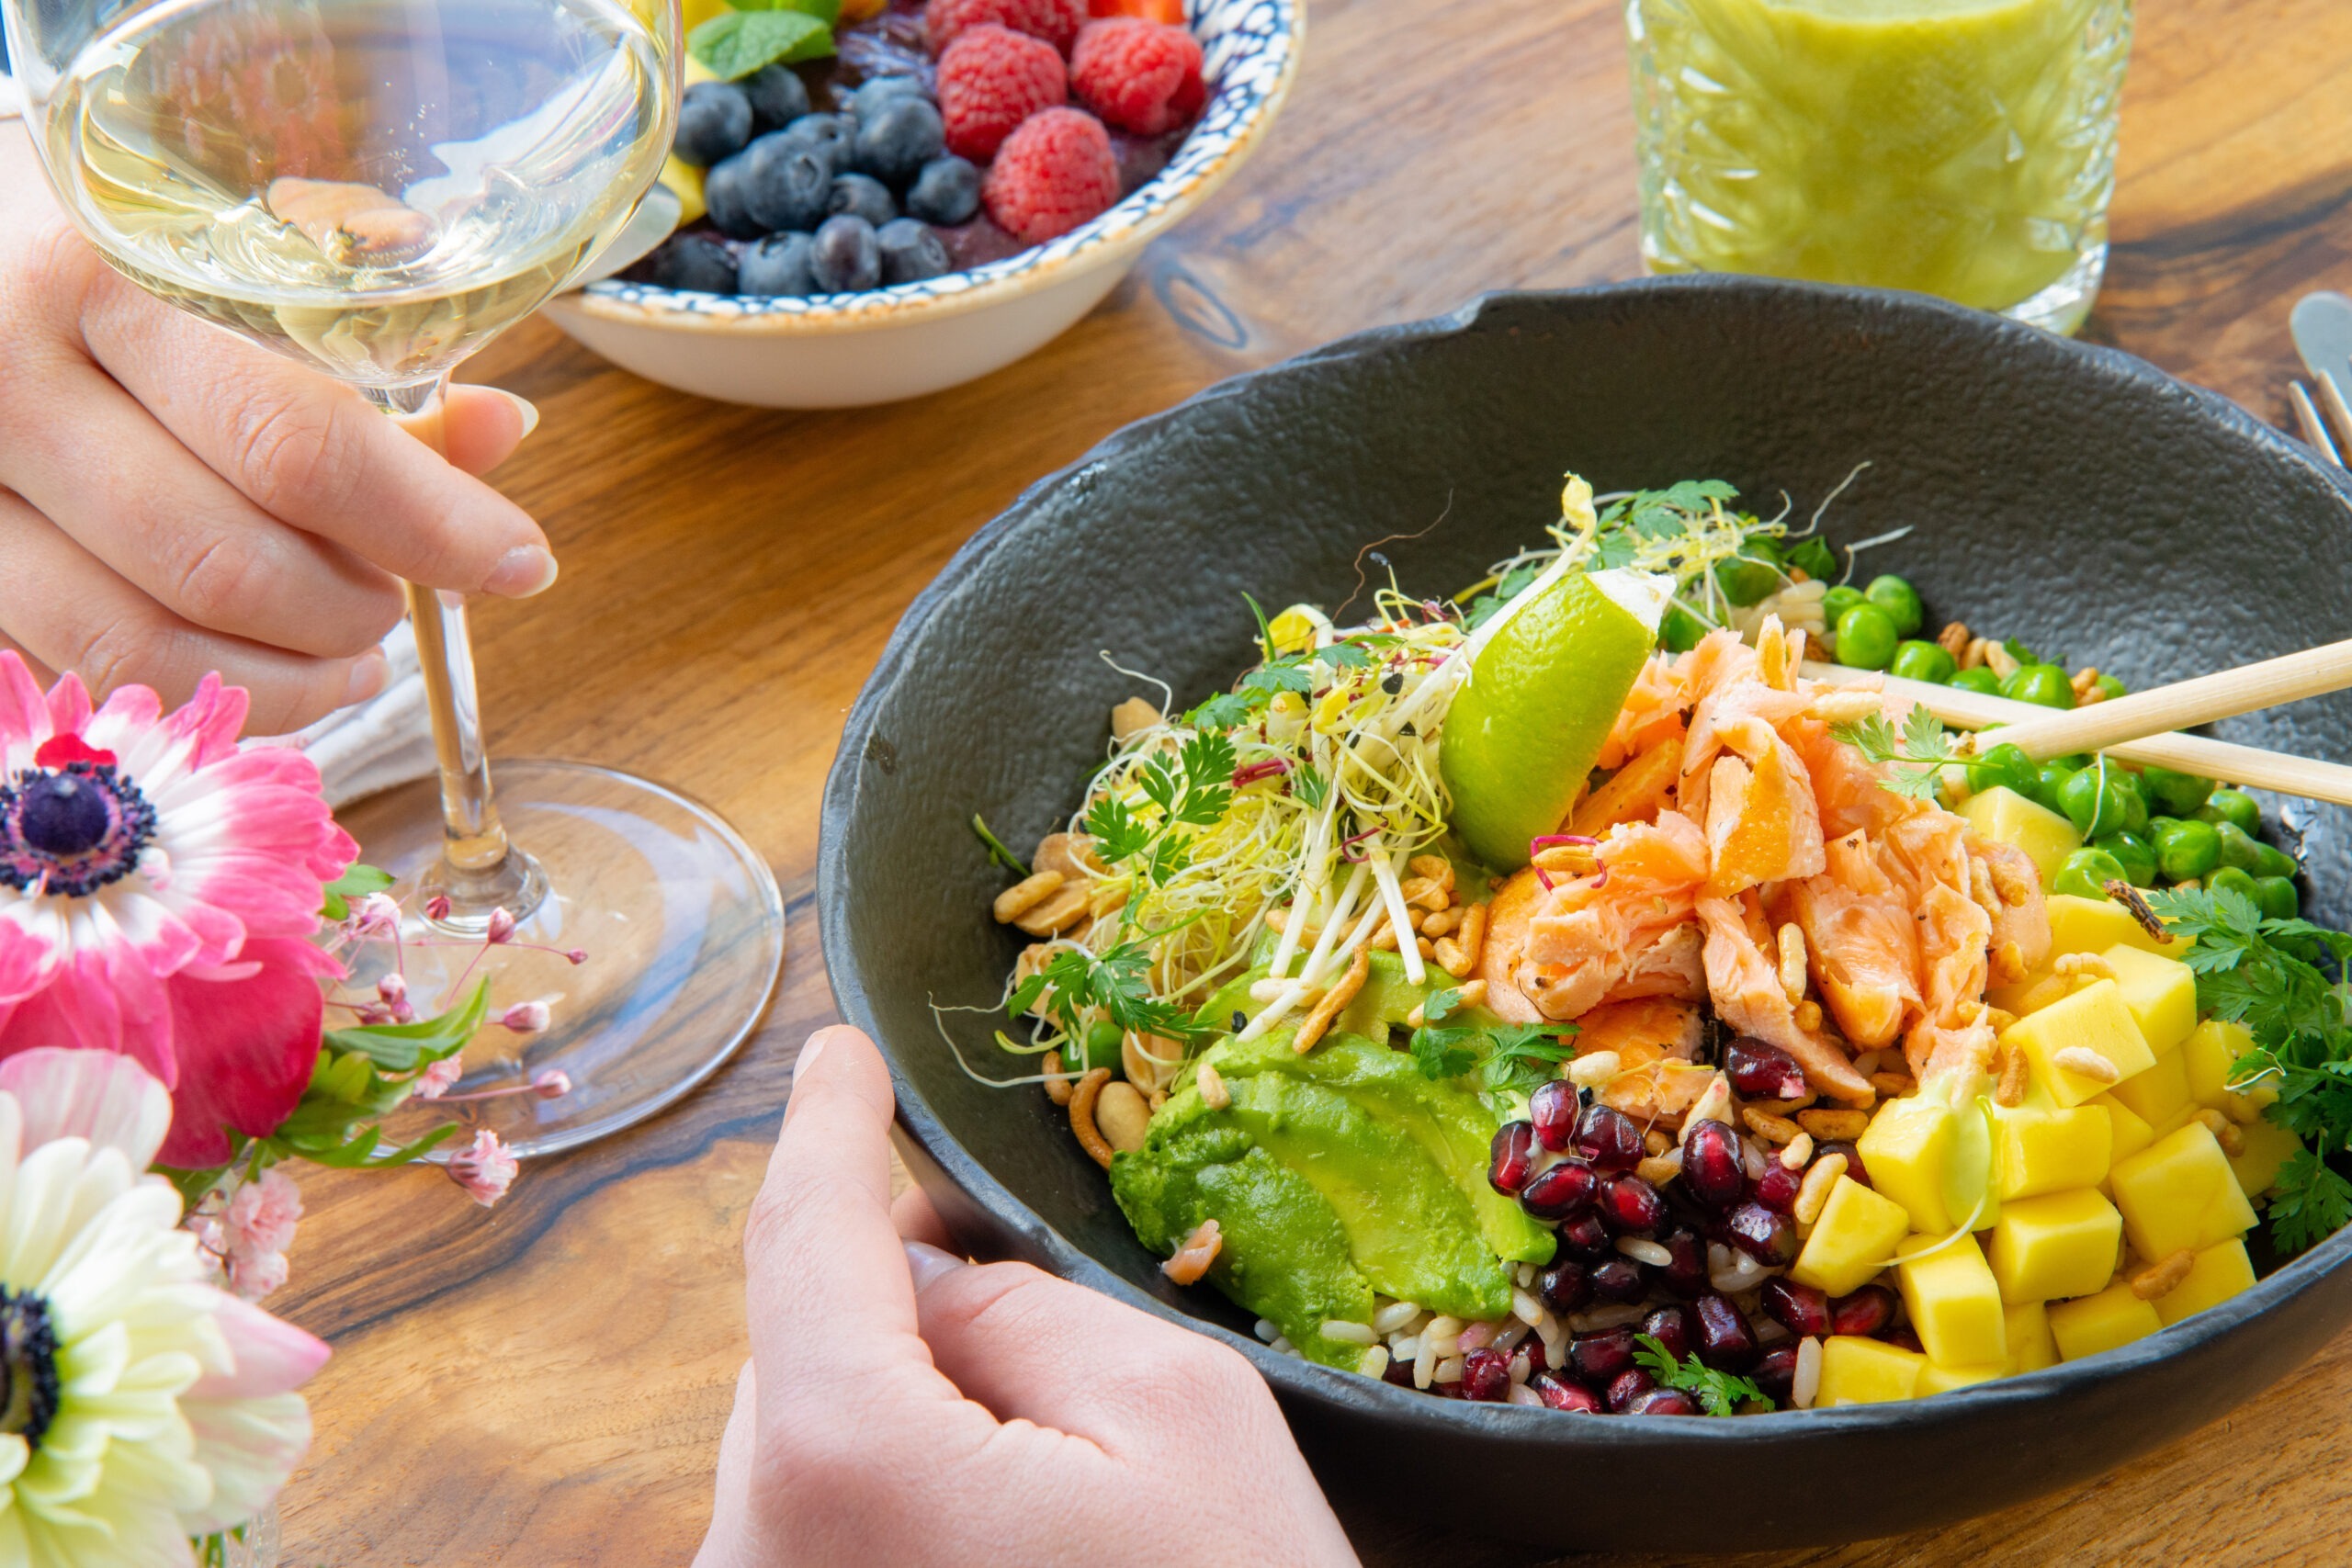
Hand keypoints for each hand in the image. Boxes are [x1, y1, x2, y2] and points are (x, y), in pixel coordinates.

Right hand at [0, 125, 557, 733]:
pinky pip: (89, 671)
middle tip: (408, 593)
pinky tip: (271, 664)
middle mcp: (1, 380)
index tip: (518, 560)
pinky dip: (208, 690)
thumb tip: (497, 431)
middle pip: (226, 562)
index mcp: (95, 275)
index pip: (295, 442)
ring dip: (289, 671)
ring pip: (146, 645)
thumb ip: (360, 354)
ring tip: (354, 643)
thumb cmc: (99, 244)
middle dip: (355, 604)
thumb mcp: (223, 255)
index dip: (428, 523)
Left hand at [697, 1026, 1360, 1567]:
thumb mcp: (1177, 1412)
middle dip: (891, 1290)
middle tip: (1007, 1271)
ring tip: (1049, 1454)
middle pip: (803, 1347)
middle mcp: (756, 1550)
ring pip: (811, 1440)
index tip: (843, 1052)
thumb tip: (923, 1276)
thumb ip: (1021, 1303)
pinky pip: (820, 1522)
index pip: (801, 1238)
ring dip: (902, 1400)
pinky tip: (1004, 1515)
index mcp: (841, 1458)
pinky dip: (894, 1480)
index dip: (827, 1129)